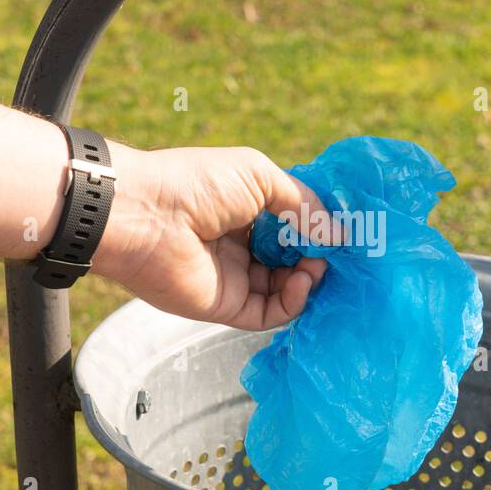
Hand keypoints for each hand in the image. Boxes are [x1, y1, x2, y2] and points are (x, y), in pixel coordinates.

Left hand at [92, 144, 328, 329]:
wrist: (146, 216)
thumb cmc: (197, 184)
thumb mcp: (259, 176)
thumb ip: (302, 203)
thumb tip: (339, 233)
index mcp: (245, 209)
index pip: (291, 224)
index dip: (318, 227)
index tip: (344, 228)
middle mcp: (242, 244)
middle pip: (292, 259)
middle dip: (319, 255)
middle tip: (338, 250)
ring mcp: (235, 277)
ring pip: (286, 289)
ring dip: (310, 278)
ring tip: (318, 264)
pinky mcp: (227, 307)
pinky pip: (270, 313)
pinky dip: (293, 301)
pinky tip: (303, 281)